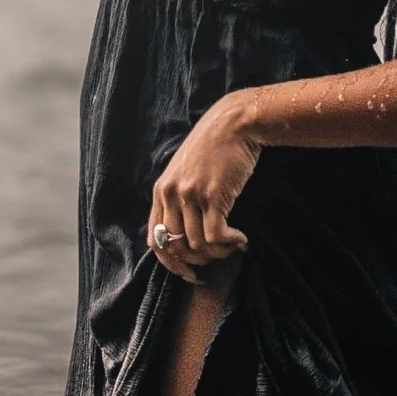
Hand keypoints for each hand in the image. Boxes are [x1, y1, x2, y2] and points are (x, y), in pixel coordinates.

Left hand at [147, 99, 260, 279]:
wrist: (234, 123)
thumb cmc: (214, 147)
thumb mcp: (185, 170)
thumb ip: (178, 197)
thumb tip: (184, 235)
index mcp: (161, 190)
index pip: (155, 240)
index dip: (170, 263)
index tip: (188, 272)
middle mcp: (171, 194)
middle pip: (177, 247)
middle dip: (197, 261)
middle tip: (217, 257)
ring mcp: (191, 195)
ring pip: (198, 245)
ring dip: (218, 252)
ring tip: (233, 245)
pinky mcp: (214, 195)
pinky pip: (216, 236)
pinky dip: (230, 244)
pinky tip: (241, 240)